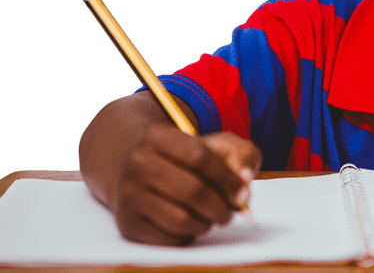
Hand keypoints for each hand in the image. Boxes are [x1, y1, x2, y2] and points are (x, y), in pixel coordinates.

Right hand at [113, 126, 262, 244]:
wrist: (141, 172)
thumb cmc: (187, 160)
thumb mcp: (216, 145)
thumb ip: (241, 155)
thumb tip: (245, 179)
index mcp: (158, 137)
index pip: (199, 156)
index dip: (227, 178)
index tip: (242, 194)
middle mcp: (137, 163)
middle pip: (192, 191)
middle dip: (221, 207)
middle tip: (229, 212)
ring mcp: (129, 193)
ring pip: (181, 219)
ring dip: (206, 223)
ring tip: (210, 217)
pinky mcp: (128, 222)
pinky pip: (169, 237)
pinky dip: (188, 235)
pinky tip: (189, 222)